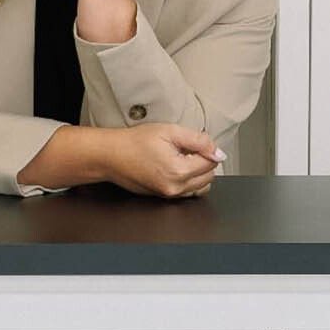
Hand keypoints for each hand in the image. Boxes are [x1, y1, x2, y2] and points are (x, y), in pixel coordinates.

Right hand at [105, 123, 223, 197]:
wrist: (111, 155)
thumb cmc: (134, 142)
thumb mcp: (170, 131)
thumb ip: (198, 140)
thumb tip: (217, 151)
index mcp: (179, 171)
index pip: (211, 162)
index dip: (206, 149)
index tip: (196, 142)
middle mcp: (175, 187)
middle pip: (208, 177)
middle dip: (203, 162)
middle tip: (187, 148)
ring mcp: (168, 195)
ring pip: (200, 188)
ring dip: (198, 173)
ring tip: (181, 158)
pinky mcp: (163, 197)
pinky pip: (186, 193)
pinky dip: (187, 181)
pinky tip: (174, 168)